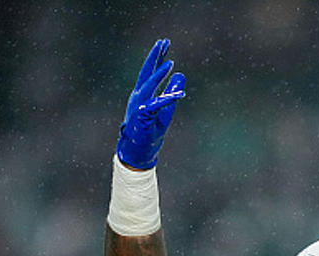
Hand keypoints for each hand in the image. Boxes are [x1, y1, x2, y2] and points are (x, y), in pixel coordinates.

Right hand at [116, 39, 186, 169]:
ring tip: (171, 63)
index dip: (157, 58)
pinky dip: (166, 99)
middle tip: (163, 41)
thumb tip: (181, 75)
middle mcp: (138, 96)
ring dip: (159, 74)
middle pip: (146, 72)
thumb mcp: (165, 109)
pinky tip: (177, 95)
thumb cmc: (150, 131)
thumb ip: (172, 92)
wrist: (138, 151)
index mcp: (142, 94)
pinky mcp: (142, 117)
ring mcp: (139, 106)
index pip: (149, 72)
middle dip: (155, 57)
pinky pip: (154, 105)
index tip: (164, 43)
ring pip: (149, 86)